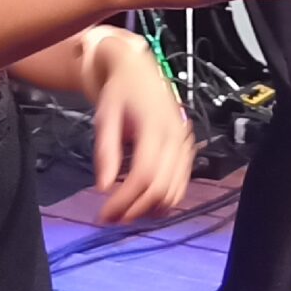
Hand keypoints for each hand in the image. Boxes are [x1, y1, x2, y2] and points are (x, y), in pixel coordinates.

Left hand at [86, 30, 194, 223]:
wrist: (138, 71)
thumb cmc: (119, 90)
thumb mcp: (105, 116)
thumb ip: (106, 151)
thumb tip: (103, 187)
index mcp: (154, 126)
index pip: (144, 175)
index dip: (125, 200)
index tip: (105, 214)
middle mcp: (175, 137)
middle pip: (160, 188)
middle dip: (135, 209)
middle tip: (111, 219)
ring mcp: (184, 144)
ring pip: (174, 191)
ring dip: (150, 209)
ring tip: (125, 215)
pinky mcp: (187, 150)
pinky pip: (181, 184)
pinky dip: (164, 199)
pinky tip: (145, 205)